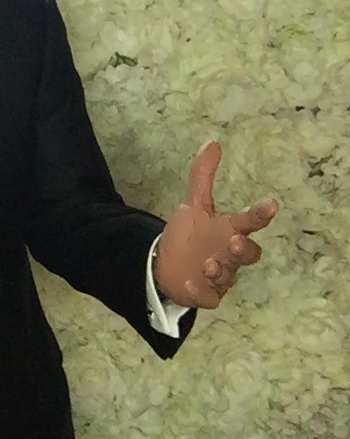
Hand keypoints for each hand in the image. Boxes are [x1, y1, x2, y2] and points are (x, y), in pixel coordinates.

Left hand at [154, 140, 277, 309]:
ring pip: (228, 277)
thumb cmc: (191, 234)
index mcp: (230, 230)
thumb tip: (212, 142)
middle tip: (234, 240)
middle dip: (244, 248)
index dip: (260, 214)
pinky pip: (207, 297)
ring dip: (220, 270)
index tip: (270, 204)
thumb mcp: (194, 204)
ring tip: (207, 263)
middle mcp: (229, 254)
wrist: (167, 264)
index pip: (250, 221)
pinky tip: (189, 282)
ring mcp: (219, 276)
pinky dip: (200, 291)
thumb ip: (202, 175)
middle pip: (248, 254)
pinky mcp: (203, 293)